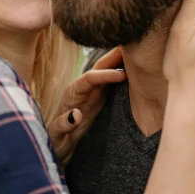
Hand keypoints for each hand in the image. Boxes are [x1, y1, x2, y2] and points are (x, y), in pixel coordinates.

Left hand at [47, 47, 125, 165]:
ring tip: (138, 53)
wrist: (59, 145)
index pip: (89, 79)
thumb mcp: (56, 135)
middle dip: (115, 57)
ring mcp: (93, 92)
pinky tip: (136, 69)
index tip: (122, 75)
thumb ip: (64, 125)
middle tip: (134, 48)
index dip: (106, 75)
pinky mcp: (100, 98)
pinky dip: (123, 72)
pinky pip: (113, 82)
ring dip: (121, 61)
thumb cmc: (56, 140)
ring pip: (107, 71)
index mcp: (72, 93)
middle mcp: (83, 88)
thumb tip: (76, 115)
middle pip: (99, 67)